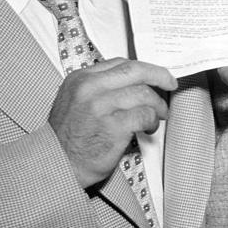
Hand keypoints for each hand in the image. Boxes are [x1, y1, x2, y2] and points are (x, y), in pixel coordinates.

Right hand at [48, 58, 177, 187]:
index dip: (144, 68)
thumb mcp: (74, 101)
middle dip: (159, 76)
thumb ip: (98, 88)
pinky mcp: (114, 126)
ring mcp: (101, 106)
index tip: (156, 74)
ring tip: (157, 116)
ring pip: (144, 94)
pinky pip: (144, 115)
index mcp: (81, 78)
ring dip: (157, 106)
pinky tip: (148, 127)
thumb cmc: (68, 138)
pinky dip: (152, 121)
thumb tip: (130, 84)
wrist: (57, 164)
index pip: (120, 63)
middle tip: (170, 83)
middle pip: (135, 71)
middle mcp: (90, 88)